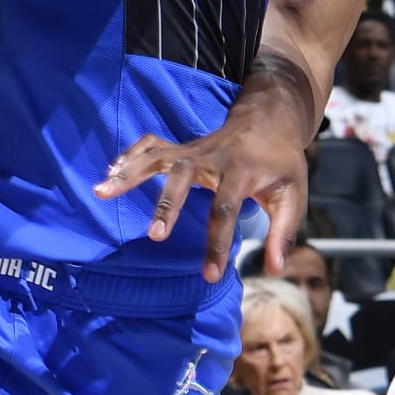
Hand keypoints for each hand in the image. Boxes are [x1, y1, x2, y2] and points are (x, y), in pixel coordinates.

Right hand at [98, 84, 312, 282]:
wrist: (269, 119)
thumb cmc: (281, 164)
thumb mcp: (294, 196)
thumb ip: (284, 233)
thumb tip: (275, 269)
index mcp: (242, 172)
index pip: (226, 210)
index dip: (218, 243)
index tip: (210, 274)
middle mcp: (212, 158)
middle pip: (183, 177)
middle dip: (167, 206)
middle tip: (154, 237)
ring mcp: (193, 149)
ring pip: (157, 157)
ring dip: (129, 174)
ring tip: (101, 191)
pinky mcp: (181, 147)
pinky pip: (151, 147)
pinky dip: (129, 157)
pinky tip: (108, 174)